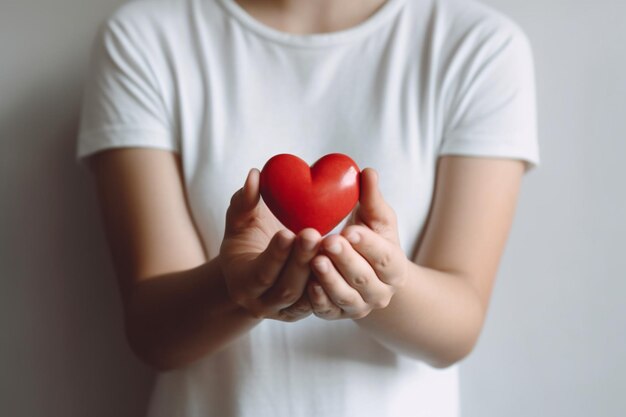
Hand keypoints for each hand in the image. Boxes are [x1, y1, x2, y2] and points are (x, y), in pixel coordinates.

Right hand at [219, 168, 321, 321]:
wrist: (252, 273)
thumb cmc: (246, 239)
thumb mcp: (240, 222)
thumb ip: (245, 201)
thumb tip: (255, 174)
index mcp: (243, 282)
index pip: (262, 272)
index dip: (276, 255)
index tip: (289, 231)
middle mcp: (263, 303)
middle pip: (287, 287)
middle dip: (302, 261)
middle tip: (316, 234)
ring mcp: (286, 312)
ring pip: (307, 298)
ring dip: (322, 273)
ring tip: (333, 243)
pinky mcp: (305, 311)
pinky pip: (321, 301)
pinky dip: (332, 283)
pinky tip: (343, 260)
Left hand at [306, 168, 408, 319]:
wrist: (364, 273)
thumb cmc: (370, 238)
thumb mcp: (374, 218)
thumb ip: (371, 197)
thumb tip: (368, 172)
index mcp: (394, 266)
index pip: (384, 257)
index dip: (368, 244)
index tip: (351, 229)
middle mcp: (380, 292)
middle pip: (364, 278)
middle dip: (346, 260)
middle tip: (328, 242)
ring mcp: (358, 306)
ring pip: (346, 297)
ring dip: (330, 280)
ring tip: (315, 261)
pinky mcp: (337, 315)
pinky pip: (327, 310)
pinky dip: (318, 299)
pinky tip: (307, 284)